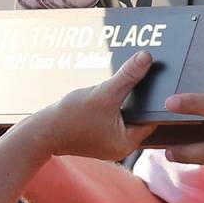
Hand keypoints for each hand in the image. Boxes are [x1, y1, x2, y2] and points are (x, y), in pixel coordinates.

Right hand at [28, 51, 156, 160]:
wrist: (41, 133)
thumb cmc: (71, 118)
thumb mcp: (103, 93)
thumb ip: (127, 76)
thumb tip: (146, 57)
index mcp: (128, 142)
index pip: (153, 118)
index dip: (158, 97)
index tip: (163, 77)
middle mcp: (121, 145)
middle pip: (140, 115)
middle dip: (142, 95)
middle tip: (149, 71)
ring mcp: (108, 141)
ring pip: (126, 114)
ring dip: (128, 97)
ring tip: (133, 76)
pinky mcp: (98, 135)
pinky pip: (114, 116)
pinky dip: (115, 103)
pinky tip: (114, 87)